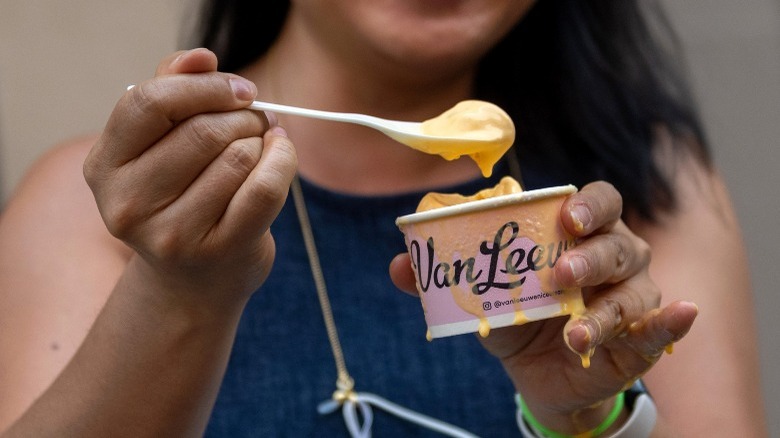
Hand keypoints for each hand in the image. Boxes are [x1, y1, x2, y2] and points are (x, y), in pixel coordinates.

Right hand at [84, 49, 296, 309]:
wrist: (194, 281)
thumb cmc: (180, 196)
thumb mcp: (161, 145)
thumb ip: (173, 90)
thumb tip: (202, 56)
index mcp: (105, 166)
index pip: (148, 103)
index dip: (203, 86)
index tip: (240, 89)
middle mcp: (129, 204)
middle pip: (203, 131)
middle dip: (243, 115)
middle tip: (257, 118)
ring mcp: (172, 234)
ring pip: (238, 157)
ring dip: (262, 140)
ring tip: (261, 145)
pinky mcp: (219, 251)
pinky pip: (265, 188)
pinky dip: (283, 160)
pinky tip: (280, 155)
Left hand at [390, 181, 696, 432]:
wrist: (534, 371)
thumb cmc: (515, 315)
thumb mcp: (480, 295)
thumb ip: (443, 276)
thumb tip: (398, 263)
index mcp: (577, 235)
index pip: (596, 202)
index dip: (587, 204)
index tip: (566, 216)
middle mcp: (614, 257)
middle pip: (617, 243)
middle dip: (592, 256)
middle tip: (562, 273)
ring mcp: (632, 297)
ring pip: (635, 291)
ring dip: (609, 307)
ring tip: (579, 330)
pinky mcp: (639, 339)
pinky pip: (661, 327)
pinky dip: (670, 322)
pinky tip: (680, 314)